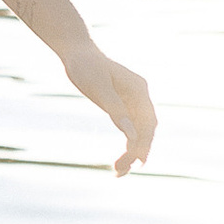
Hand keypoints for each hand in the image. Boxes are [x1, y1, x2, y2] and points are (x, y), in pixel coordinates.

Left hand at [61, 42, 155, 175]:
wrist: (76, 51)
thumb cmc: (85, 67)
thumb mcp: (97, 88)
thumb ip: (115, 111)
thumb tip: (131, 134)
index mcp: (139, 89)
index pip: (148, 123)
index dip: (144, 144)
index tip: (137, 163)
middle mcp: (140, 95)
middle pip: (146, 129)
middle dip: (137, 151)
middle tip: (120, 172)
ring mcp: (133, 100)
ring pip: (139, 130)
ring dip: (132, 150)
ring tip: (118, 171)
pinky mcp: (124, 104)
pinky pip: (131, 127)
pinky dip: (128, 142)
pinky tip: (122, 157)